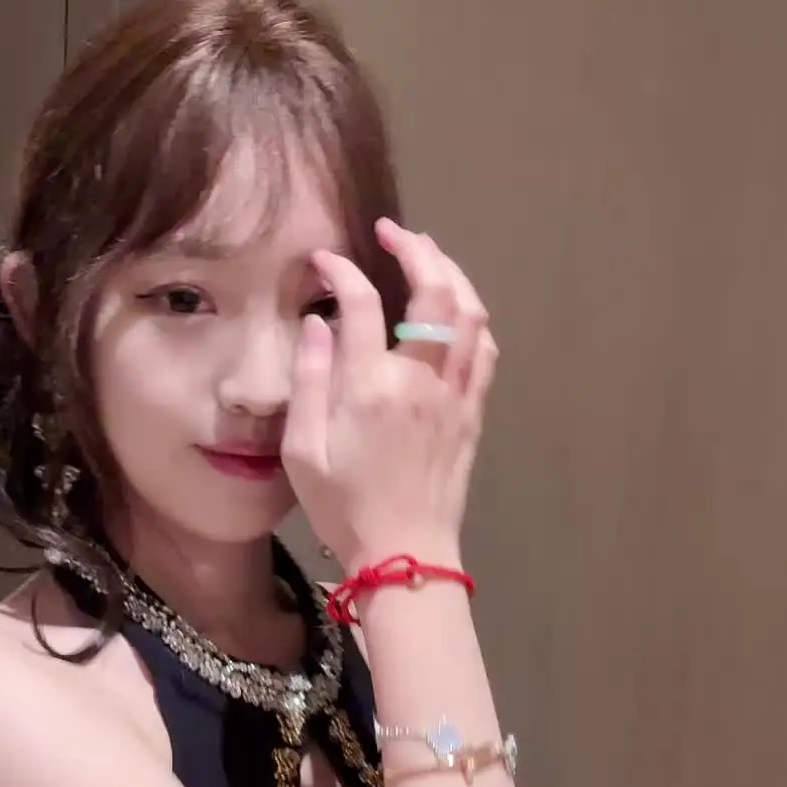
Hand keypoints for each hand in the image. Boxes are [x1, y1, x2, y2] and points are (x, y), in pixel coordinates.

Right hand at [282, 218, 496, 570]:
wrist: (405, 554)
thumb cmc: (343, 508)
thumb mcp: (302, 451)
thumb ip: (308, 382)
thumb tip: (316, 325)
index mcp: (369, 387)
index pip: (360, 303)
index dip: (340, 271)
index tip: (324, 261)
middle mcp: (419, 380)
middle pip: (434, 291)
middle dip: (416, 249)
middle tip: (393, 232)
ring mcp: (454, 394)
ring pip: (471, 313)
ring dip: (452, 274)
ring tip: (429, 256)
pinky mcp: (473, 412)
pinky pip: (485, 350)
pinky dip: (472, 317)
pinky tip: (457, 310)